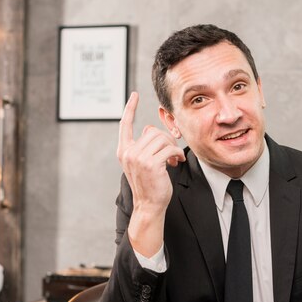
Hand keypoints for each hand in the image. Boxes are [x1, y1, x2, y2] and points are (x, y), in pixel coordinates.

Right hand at [117, 92, 185, 255]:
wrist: (149, 206)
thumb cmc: (149, 185)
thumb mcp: (144, 163)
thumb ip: (144, 145)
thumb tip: (148, 127)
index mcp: (124, 151)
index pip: (125, 124)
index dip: (130, 108)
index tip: (135, 95)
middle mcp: (128, 153)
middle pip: (152, 131)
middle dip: (166, 140)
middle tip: (172, 153)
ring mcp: (138, 158)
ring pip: (162, 139)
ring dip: (173, 147)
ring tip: (174, 159)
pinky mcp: (151, 164)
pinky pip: (170, 148)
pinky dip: (177, 153)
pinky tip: (177, 162)